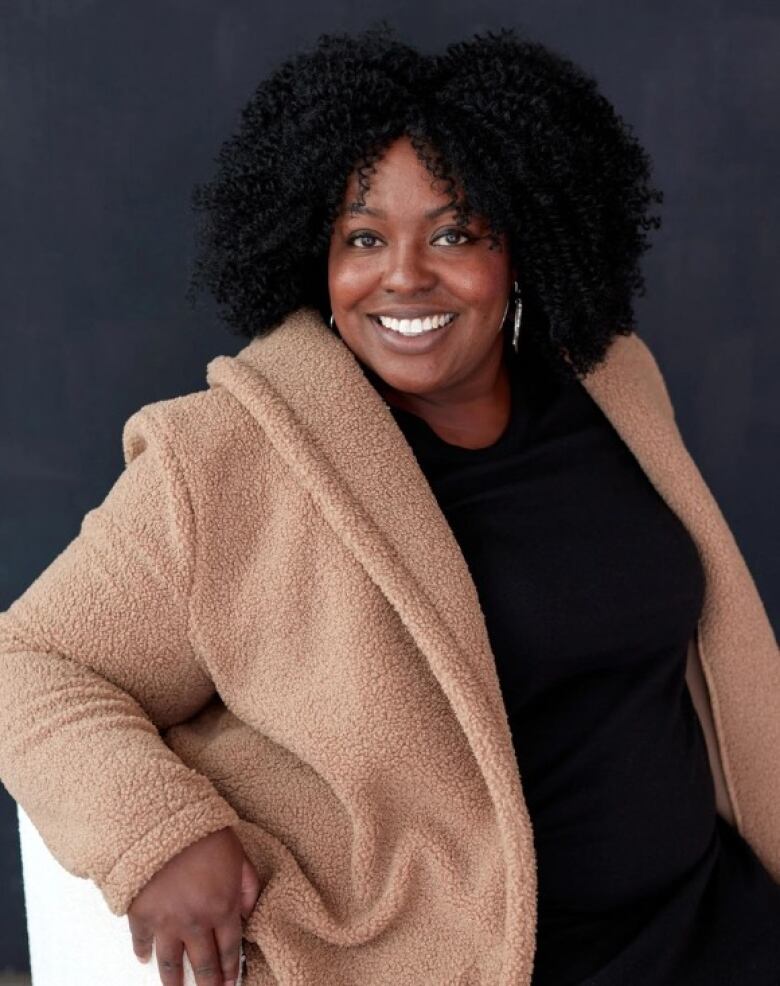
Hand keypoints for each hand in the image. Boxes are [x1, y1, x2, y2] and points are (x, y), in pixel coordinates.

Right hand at [127, 826, 261, 985]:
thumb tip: (250, 913)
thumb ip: (248, 887)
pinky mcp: (140, 915)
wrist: (161, 819)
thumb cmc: (203, 831)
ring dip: (175, 983)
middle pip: (204, 964)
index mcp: (223, 907)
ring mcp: (166, 922)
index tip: (230, 984)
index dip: (230, 970)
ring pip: (171, 964)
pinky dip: (142, 953)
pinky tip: (144, 960)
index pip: (230, 949)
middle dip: (208, 984)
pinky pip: (141, 942)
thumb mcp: (238, 854)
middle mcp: (195, 921)